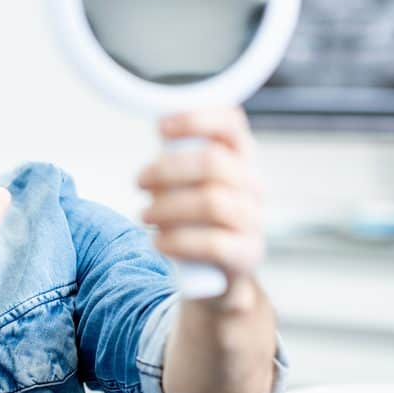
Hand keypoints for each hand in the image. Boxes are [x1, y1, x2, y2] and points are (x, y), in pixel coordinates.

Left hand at [137, 107, 263, 285]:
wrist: (217, 274)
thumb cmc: (197, 218)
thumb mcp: (189, 182)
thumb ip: (178, 156)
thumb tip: (157, 130)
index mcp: (240, 158)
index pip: (231, 123)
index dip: (196, 119)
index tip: (160, 127)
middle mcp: (252, 184)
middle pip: (213, 162)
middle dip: (167, 170)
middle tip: (140, 181)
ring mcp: (253, 220)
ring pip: (211, 202)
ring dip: (167, 207)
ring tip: (145, 214)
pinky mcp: (246, 254)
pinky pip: (213, 244)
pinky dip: (178, 241)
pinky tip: (160, 242)